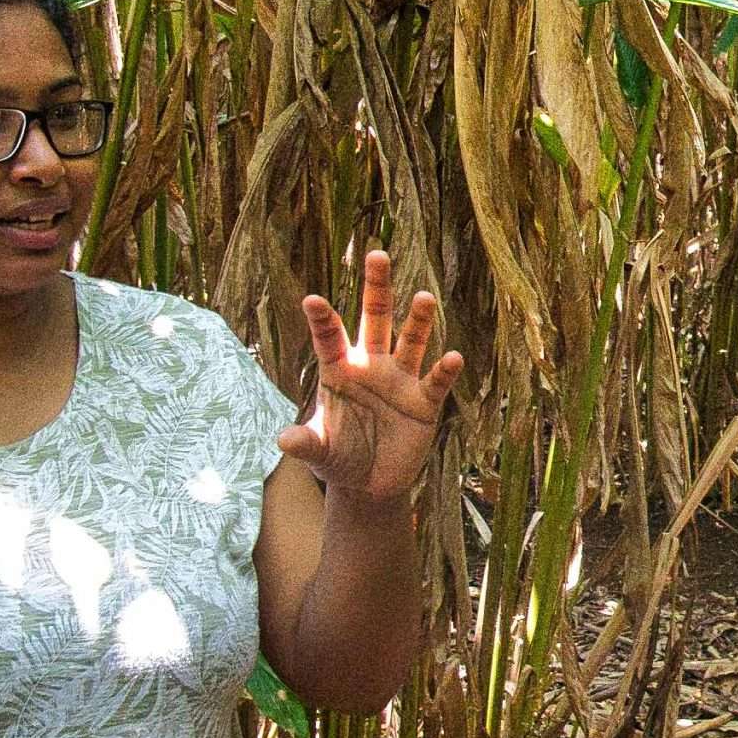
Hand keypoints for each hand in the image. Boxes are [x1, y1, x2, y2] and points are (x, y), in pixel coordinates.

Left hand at [280, 250, 464, 512]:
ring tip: (425, 297)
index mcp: (339, 371)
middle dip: (377, 288)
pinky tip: (453, 358)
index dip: (322, 320)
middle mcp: (371, 366)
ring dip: (418, 320)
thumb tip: (284, 440)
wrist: (370, 483)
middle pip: (375, 319)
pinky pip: (435, 382)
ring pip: (410, 341)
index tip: (312, 300)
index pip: (329, 338)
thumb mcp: (319, 452)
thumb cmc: (338, 457)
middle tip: (377, 254)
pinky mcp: (424, 402)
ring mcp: (400, 380)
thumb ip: (305, 443)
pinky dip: (444, 371)